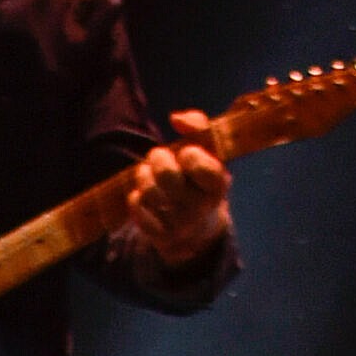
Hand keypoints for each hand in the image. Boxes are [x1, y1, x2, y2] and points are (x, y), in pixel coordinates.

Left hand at [122, 117, 232, 270]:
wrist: (198, 225)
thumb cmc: (199, 177)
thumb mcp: (208, 151)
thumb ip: (198, 125)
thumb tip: (176, 119)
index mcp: (218, 185)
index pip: (197, 163)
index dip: (189, 154)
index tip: (188, 155)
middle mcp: (201, 207)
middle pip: (166, 175)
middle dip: (157, 158)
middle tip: (159, 157)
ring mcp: (181, 224)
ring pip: (149, 191)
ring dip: (144, 175)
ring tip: (149, 174)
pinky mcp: (160, 236)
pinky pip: (136, 206)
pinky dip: (137, 196)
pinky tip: (147, 197)